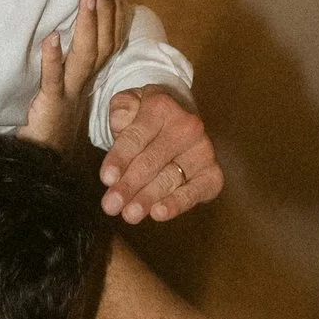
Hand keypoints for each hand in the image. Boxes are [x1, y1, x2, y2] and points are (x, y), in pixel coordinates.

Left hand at [22, 0, 119, 156]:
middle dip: (105, 12)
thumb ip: (69, 69)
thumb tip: (65, 39)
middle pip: (102, 44)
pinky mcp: (51, 104)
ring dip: (88, 25)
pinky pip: (53, 79)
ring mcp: (69, 93)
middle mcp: (83, 84)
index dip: (114, 17)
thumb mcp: (64, 93)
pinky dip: (52, 59)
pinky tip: (51, 38)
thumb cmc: (50, 127)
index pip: (108, 43)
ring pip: (85, 56)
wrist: (43, 165)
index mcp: (87, 80)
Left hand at [101, 86, 222, 224]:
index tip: (106, 179)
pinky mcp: (212, 173)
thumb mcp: (129, 103)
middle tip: (111, 205)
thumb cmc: (146, 117)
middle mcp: (188, 127)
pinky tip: (159, 213)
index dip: (120, 158)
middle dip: (129, 185)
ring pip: (169, 178)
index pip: (136, 136)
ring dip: (147, 198)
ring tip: (129, 214)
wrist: (176, 121)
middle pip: (151, 161)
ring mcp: (203, 151)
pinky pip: (194, 192)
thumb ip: (121, 108)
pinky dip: (177, 203)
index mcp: (162, 107)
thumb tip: (120, 121)